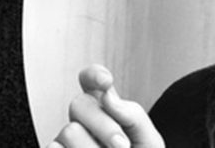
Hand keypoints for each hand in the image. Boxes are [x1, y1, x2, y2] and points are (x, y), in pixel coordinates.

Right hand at [48, 65, 164, 147]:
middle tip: (122, 147)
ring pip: (69, 131)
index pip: (91, 82)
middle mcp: (83, 123)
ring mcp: (66, 143)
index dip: (93, 75)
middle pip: (79, 103)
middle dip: (104, 125)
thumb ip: (132, 114)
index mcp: (107, 111)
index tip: (106, 81)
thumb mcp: (148, 142)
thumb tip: (108, 95)